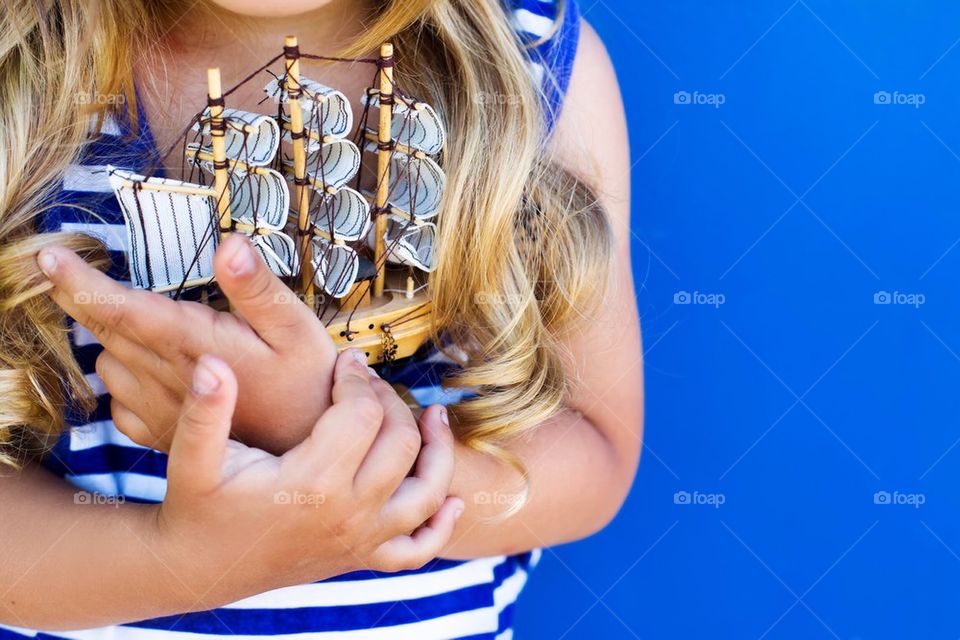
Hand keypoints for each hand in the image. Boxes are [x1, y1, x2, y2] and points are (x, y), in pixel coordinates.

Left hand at [38, 235, 336, 452]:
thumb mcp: (298, 331)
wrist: (304, 462)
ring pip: (107, 362)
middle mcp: (167, 378)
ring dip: (106, 336)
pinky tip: (143, 367)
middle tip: (60, 269)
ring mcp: (158, 409)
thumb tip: (229, 245)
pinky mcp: (160, 433)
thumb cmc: (307, 389)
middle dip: (79, 296)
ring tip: (122, 316)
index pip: (122, 309)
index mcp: (194, 345)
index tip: (48, 256)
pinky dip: (120, 376)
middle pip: (104, 330)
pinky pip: (117, 400)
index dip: (81, 281)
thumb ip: (258, 289)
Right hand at [154, 350, 462, 606]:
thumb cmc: (196, 508)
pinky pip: (418, 550)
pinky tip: (452, 502)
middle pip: (402, 444)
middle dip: (392, 403)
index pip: (363, 414)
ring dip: (440, 453)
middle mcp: (347, 513)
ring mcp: (360, 540)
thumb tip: (212, 361)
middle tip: (371, 382)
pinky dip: (441, 527)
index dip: (358, 378)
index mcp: (312, 483)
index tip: (346, 359)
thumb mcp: (192, 458)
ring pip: (426, 495)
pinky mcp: (361, 558)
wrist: (197, 570)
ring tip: (436, 417)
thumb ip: (206, 410)